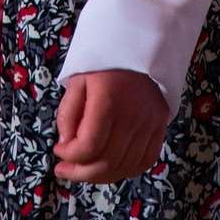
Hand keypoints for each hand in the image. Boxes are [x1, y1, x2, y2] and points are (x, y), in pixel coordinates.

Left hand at [51, 68, 170, 184]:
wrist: (140, 43)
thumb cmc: (104, 61)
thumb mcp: (77, 80)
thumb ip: (68, 114)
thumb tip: (66, 145)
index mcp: (108, 101)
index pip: (89, 146)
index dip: (70, 156)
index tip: (59, 151)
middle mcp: (133, 116)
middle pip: (107, 163)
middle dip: (81, 173)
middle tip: (65, 170)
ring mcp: (150, 123)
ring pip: (126, 167)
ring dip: (101, 176)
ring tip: (84, 170)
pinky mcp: (161, 125)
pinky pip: (146, 160)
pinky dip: (126, 170)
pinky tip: (110, 167)